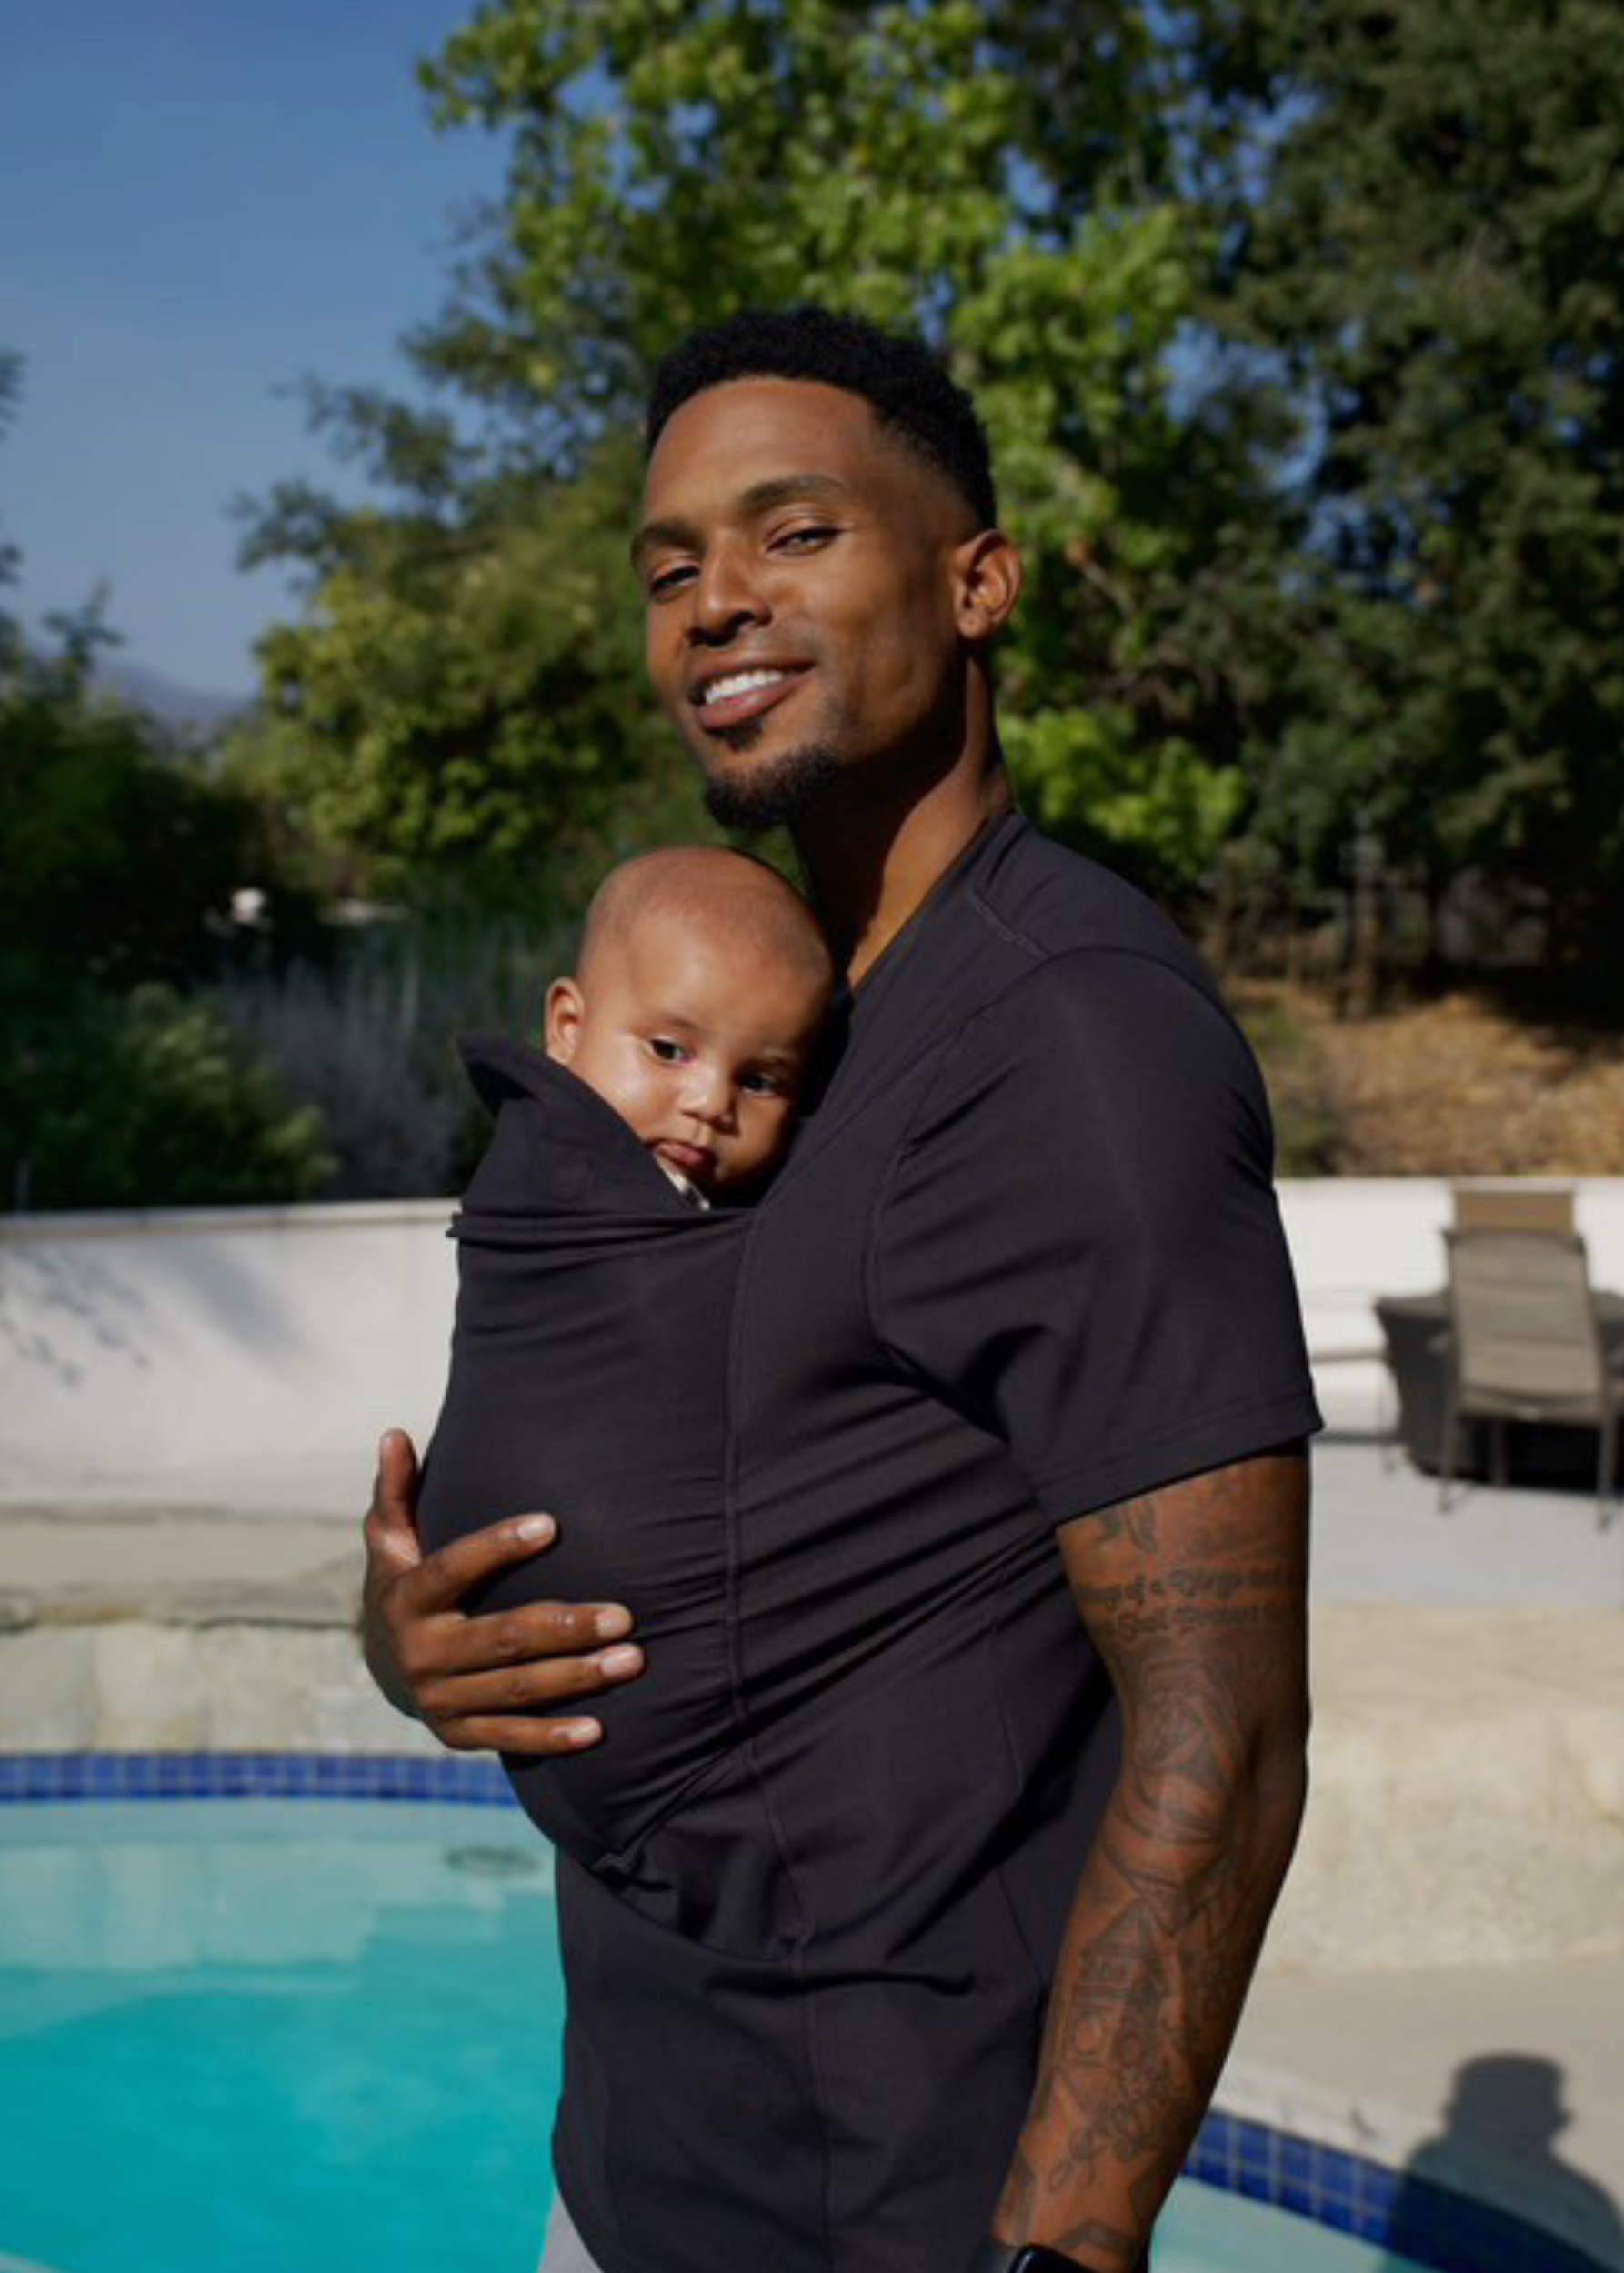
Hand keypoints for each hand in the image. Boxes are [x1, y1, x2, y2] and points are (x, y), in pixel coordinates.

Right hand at [360, 1427, 643, 1752]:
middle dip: (564, 1629)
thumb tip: (394, 1433)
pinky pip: (508, 1735)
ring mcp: (438, 1698)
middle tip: (624, 1614)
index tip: (551, 1524)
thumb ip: (396, 1489)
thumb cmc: (402, 1581)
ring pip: (515, 1688)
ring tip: (633, 1658)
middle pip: (500, 1639)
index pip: (453, 1569)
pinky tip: (599, 1730)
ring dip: (576, 1678)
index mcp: (406, 1597)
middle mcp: (420, 1652)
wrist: (381, 1665)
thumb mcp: (390, 1537)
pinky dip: (551, 1737)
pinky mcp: (456, 1733)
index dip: (497, 1547)